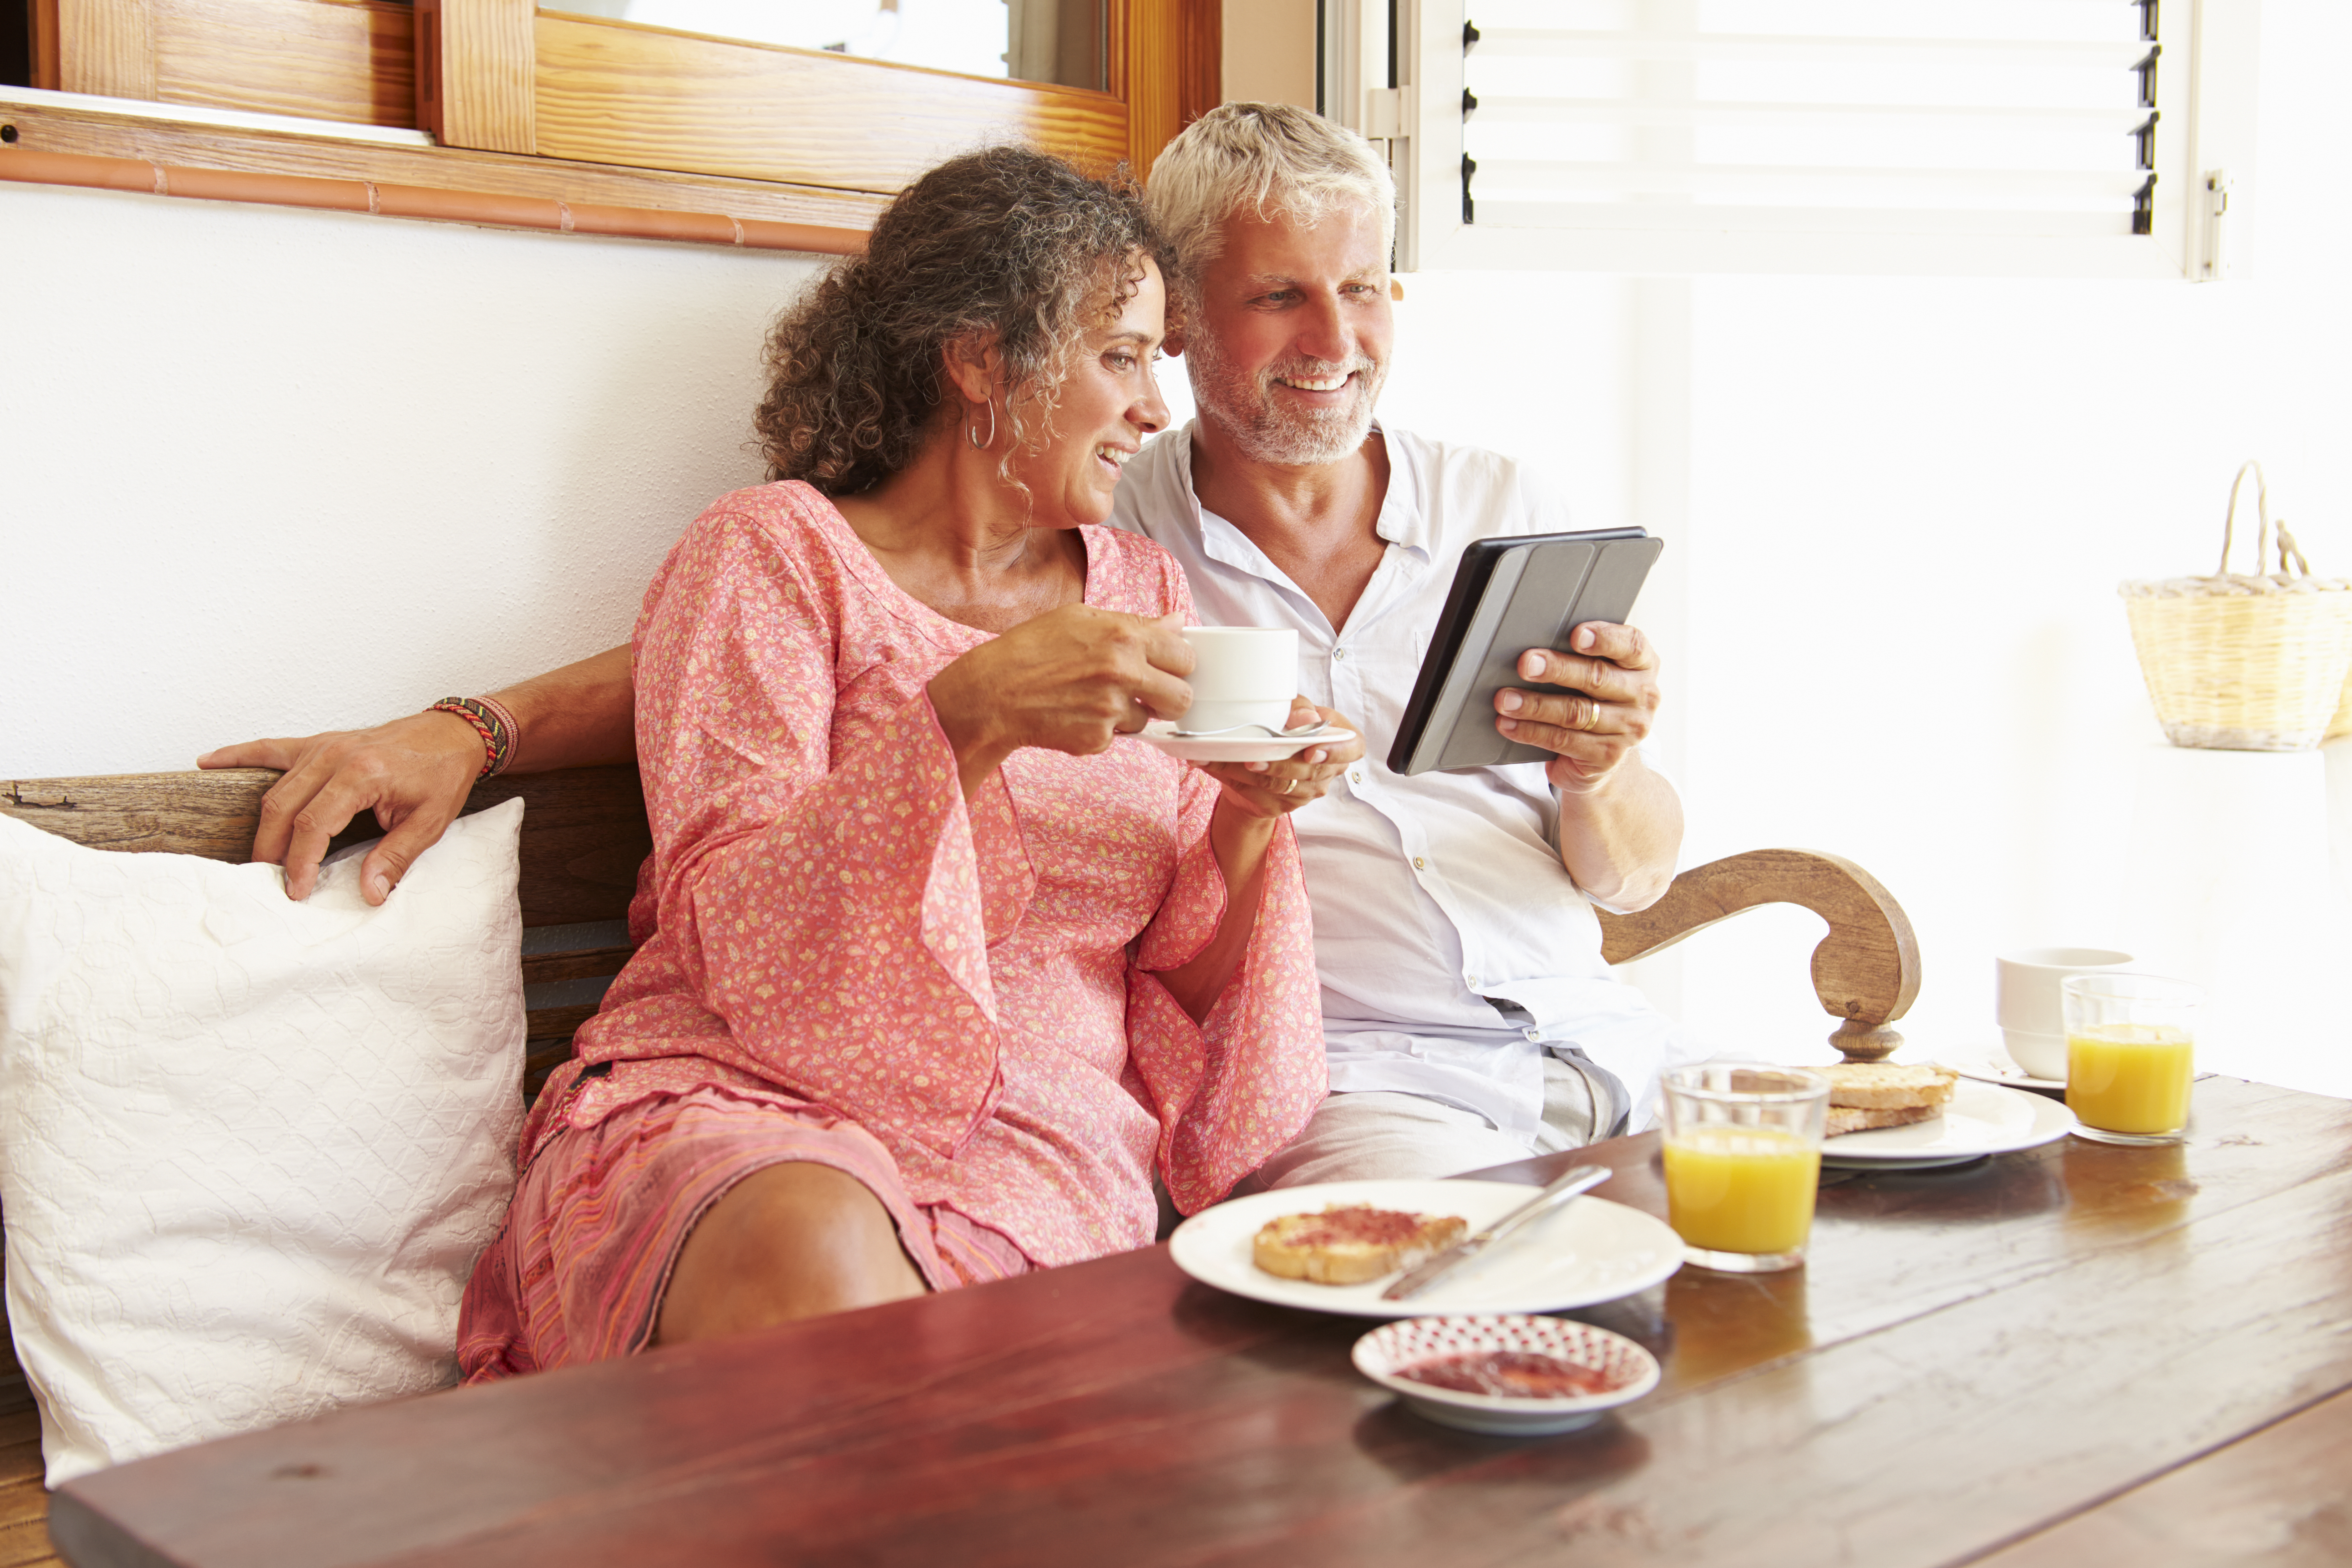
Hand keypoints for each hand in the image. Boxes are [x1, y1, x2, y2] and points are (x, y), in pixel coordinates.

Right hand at [196, 711, 482, 902]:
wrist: (453, 735)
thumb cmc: (442, 775)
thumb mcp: (429, 823)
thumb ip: (395, 858)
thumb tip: (369, 894)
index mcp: (362, 774)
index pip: (313, 825)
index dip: (300, 862)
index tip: (296, 890)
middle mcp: (335, 756)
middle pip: (284, 808)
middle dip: (273, 851)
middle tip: (273, 884)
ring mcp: (323, 746)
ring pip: (275, 788)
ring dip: (263, 826)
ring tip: (260, 860)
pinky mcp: (319, 742)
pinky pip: (270, 748)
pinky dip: (238, 754)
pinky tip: (208, 761)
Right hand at [928, 607, 1194, 776]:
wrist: (992, 693)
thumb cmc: (1031, 649)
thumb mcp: (1080, 619)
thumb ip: (1135, 623)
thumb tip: (1177, 622)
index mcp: (1124, 636)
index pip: (1185, 656)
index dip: (1178, 664)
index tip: (1166, 667)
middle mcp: (1123, 672)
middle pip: (1182, 698)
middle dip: (1170, 698)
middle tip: (1150, 695)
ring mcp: (1111, 710)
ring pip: (1148, 721)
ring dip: (1129, 714)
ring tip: (1093, 700)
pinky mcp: (1097, 739)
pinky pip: (1116, 738)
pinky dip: (1100, 730)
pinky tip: (1074, 714)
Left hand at [1200, 699, 1362, 818]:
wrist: (1265, 759)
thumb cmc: (1286, 724)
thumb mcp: (1294, 707)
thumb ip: (1300, 708)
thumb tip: (1304, 718)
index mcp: (1340, 741)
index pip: (1352, 748)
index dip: (1335, 753)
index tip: (1311, 752)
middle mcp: (1327, 771)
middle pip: (1306, 771)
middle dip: (1277, 764)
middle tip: (1251, 756)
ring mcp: (1305, 792)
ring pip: (1276, 784)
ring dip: (1244, 770)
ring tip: (1219, 756)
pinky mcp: (1280, 805)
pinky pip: (1254, 793)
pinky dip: (1229, 777)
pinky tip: (1210, 763)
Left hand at [1493, 622, 1660, 795]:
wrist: (1604, 752)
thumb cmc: (1595, 698)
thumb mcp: (1599, 671)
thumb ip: (1580, 655)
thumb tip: (1534, 649)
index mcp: (1643, 664)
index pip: (1632, 645)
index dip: (1605, 638)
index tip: (1576, 634)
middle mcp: (1643, 695)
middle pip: (1597, 677)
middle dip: (1557, 669)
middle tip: (1525, 664)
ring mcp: (1629, 729)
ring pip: (1576, 712)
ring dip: (1535, 705)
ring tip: (1506, 699)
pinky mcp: (1608, 756)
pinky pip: (1564, 740)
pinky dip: (1531, 731)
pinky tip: (1508, 723)